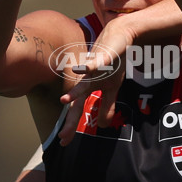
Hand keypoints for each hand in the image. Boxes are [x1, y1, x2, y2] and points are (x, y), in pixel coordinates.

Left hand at [58, 21, 133, 144]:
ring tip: (64, 100)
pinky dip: (88, 66)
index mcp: (89, 88)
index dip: (71, 126)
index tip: (64, 143)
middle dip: (70, 119)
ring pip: (83, 82)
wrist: (119, 37)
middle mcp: (88, 80)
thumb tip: (104, 126)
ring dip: (75, 91)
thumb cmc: (113, 62)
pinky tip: (80, 68)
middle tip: (63, 136)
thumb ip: (107, 106)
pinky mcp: (102, 57)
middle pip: (77, 101)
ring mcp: (93, 68)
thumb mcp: (113, 88)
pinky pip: (95, 62)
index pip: (78, 110)